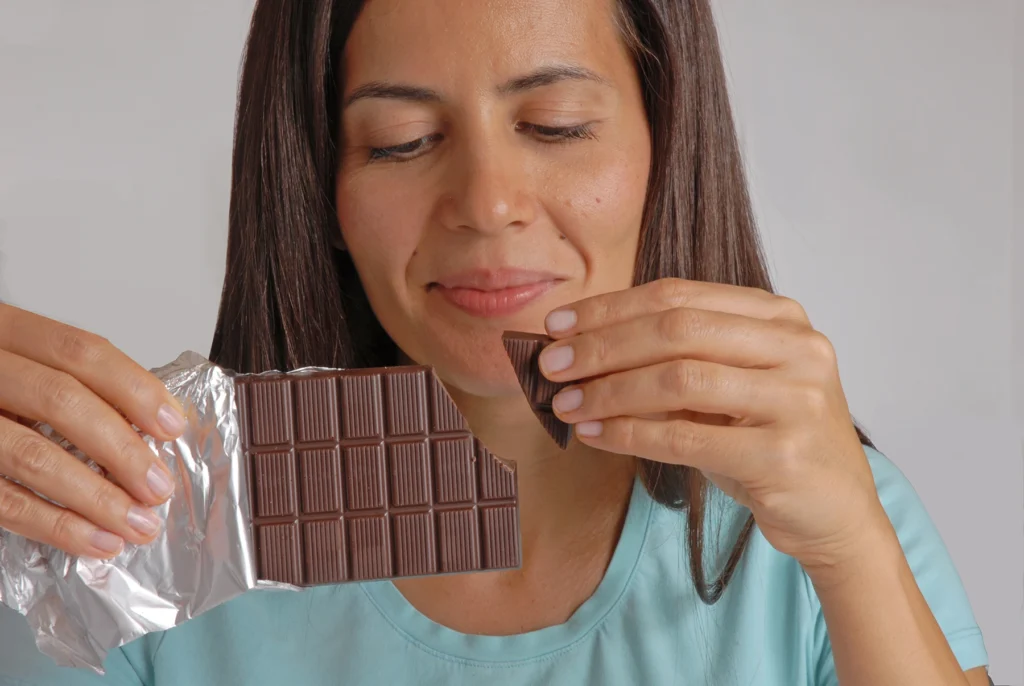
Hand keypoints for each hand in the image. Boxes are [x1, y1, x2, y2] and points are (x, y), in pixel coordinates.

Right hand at [0, 304, 184, 556]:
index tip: (174, 425)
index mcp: (1, 328)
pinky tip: (94, 541)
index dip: (135, 388)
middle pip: (61, 400)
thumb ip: (68, 381)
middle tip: (159, 486)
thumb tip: (153, 422)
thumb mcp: (14, 362)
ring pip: (30, 454)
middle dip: (121, 448)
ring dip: (95, 497)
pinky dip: (54, 524)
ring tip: (138, 524)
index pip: (80, 351)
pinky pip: (1, 499)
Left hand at [538, 278, 889, 573]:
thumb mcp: (729, 387)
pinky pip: (686, 437)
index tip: (557, 323)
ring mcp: (797, 399)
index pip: (678, 296)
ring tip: (567, 404)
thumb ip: (674, 359)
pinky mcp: (784, 454)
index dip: (610, 307)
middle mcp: (796, 346)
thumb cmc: (769, 441)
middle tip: (551, 364)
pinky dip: (631, 435)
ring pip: (679, 379)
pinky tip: (596, 435)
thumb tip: (581, 348)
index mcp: (779, 316)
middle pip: (676, 330)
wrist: (835, 512)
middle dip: (602, 346)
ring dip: (610, 391)